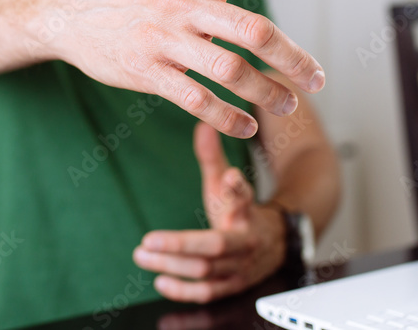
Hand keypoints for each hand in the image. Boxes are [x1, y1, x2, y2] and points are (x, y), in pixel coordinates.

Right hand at [47, 0, 330, 137]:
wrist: (69, 12)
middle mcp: (179, 1)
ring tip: (287, 105)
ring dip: (265, 92)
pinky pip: (194, 99)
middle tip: (317, 78)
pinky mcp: (145, 71)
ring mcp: (161, 38)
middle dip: (291, 58)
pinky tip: (246, 125)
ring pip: (227, 70)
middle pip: (249, 29)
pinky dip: (226, 116)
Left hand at [132, 122, 287, 302]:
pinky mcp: (234, 286)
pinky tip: (160, 281)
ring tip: (142, 255)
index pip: (244, 198)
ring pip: (206, 270)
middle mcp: (246, 240)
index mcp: (246, 212)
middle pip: (216, 245)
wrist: (275, 244)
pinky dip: (183, 290)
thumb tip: (202, 124)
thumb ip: (213, 158)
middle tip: (148, 240)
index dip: (236, 188)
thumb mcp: (227, 186)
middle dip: (180, 244)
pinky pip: (208, 292)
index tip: (229, 177)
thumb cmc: (242, 213)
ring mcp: (241, 267)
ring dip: (171, 265)